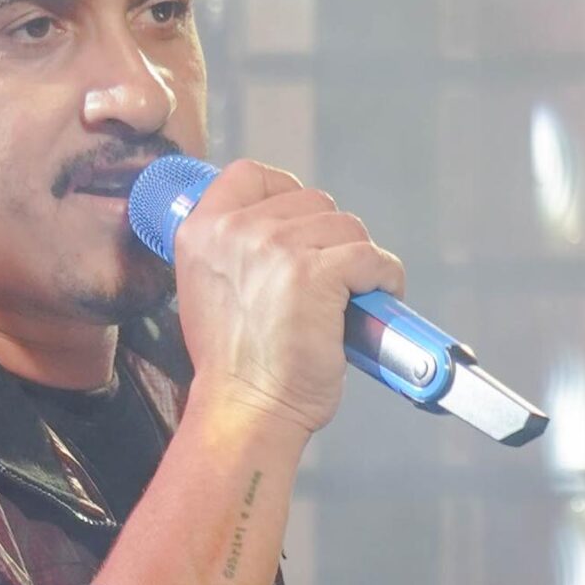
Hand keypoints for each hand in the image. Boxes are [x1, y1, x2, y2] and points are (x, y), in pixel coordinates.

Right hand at [173, 159, 405, 438]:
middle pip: (311, 200)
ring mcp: (276, 248)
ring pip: (346, 226)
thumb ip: (233, 251)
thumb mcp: (208, 290)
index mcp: (201, 231)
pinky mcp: (316, 274)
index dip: (285, 192)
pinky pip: (371, 257)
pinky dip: (383, 279)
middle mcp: (235, 231)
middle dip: (328, 238)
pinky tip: (374, 300)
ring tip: (347, 298)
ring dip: (357, 261)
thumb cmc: (236, 366)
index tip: (300, 225)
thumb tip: (282, 229)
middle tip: (328, 282)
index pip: (251, 174)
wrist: (246, 410)